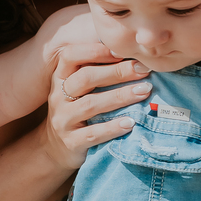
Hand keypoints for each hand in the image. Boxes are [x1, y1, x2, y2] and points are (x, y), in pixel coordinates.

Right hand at [43, 42, 149, 169]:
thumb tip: (131, 53)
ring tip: (144, 91)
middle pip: (85, 78)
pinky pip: (93, 134)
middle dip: (117, 72)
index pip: (71, 56)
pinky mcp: (70, 142)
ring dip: (120, 96)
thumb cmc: (76, 111)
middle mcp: (58, 96)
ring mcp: (62, 120)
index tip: (122, 51)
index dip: (95, 51)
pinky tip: (131, 123)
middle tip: (144, 69)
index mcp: (60, 78)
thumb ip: (95, 71)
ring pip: (90, 105)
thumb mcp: (77, 89)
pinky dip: (113, 127)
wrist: (55, 149)